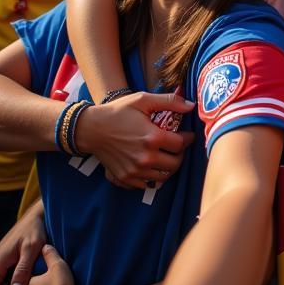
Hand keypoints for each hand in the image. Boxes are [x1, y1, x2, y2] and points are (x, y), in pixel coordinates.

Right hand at [75, 91, 194, 189]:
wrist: (91, 128)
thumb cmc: (118, 112)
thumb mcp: (143, 100)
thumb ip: (169, 101)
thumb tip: (192, 105)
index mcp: (152, 138)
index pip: (181, 145)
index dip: (187, 139)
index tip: (186, 135)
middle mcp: (145, 158)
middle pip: (175, 164)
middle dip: (180, 155)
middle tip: (177, 146)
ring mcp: (135, 171)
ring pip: (163, 177)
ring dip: (168, 167)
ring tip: (166, 156)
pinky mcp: (125, 178)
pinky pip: (147, 184)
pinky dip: (153, 177)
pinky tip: (152, 165)